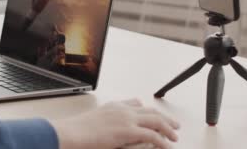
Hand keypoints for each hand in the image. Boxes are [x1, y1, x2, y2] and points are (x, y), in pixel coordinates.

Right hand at [53, 99, 179, 148]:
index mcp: (113, 106)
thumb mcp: (94, 119)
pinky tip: (167, 146)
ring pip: (155, 120)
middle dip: (165, 118)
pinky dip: (162, 141)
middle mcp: (122, 109)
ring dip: (168, 128)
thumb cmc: (78, 131)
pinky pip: (152, 135)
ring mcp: (126, 119)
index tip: (155, 116)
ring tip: (175, 137)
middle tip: (174, 126)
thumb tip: (112, 127)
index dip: (148, 110)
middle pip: (150, 110)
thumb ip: (107, 119)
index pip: (136, 103)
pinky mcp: (127, 131)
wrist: (71, 133)